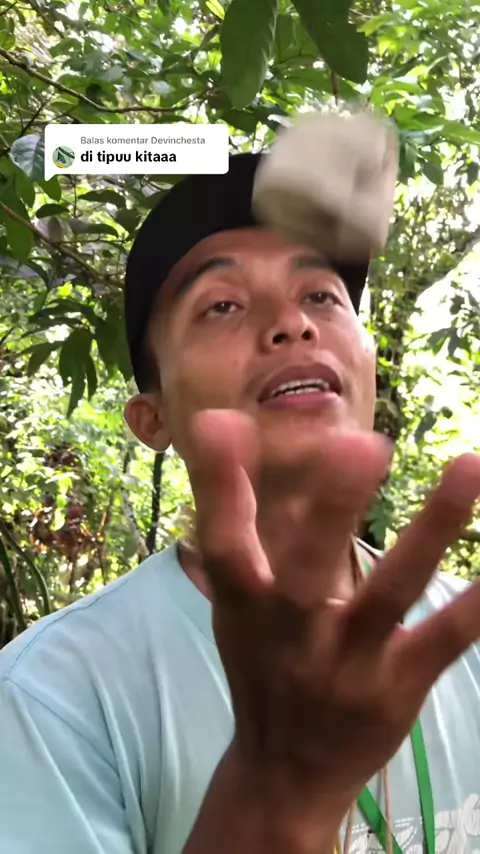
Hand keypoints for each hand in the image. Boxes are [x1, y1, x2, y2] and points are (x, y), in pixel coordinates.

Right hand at [188, 410, 479, 815]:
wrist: (286, 773)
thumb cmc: (261, 662)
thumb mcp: (236, 598)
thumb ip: (232, 511)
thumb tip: (222, 422)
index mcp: (244, 606)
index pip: (222, 541)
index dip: (218, 483)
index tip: (221, 420)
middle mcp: (290, 634)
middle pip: (307, 567)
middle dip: (333, 507)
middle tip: (364, 444)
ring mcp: (347, 664)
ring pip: (390, 594)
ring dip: (431, 530)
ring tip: (470, 465)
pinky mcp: (398, 689)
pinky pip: (440, 642)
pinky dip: (472, 608)